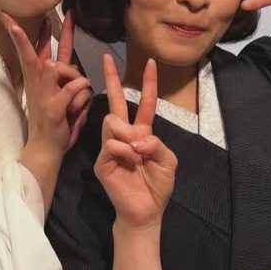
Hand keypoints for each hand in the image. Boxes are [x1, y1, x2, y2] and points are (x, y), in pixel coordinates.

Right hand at [4, 10, 92, 155]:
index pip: (33, 51)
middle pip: (37, 53)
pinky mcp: (53, 107)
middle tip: (39, 15)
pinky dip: (83, 93)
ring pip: (62, 68)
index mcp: (40, 80)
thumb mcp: (61, 97)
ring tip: (77, 99)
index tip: (9, 16)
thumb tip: (71, 66)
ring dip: (76, 77)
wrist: (45, 150)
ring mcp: (44, 95)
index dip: (26, 33)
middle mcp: (38, 84)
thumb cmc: (55, 123)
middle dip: (36, 34)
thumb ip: (66, 80)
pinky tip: (79, 106)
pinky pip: (76, 88)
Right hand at [94, 55, 176, 229]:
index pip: (144, 104)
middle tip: (105, 57)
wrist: (146, 212)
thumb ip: (157, 142)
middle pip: (115, 102)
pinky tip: (130, 163)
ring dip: (130, 136)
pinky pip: (112, 143)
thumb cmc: (157, 187)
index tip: (151, 62)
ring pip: (112, 121)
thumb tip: (136, 136)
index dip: (148, 84)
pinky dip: (126, 151)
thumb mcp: (168, 160)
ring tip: (138, 156)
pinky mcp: (102, 161)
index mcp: (141, 134)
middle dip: (111, 79)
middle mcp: (123, 137)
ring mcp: (110, 147)